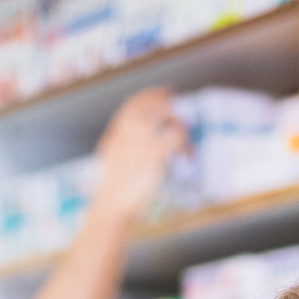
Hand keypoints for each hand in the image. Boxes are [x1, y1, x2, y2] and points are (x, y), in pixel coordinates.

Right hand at [89, 88, 187, 222]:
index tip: (161, 94)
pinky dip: (185, 144)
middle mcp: (128, 132)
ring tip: (185, 134)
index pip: (132, 105)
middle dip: (166, 101)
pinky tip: (187, 154)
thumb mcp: (112, 161)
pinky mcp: (154, 153)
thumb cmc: (113, 189)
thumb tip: (132, 141)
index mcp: (116, 133)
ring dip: (178, 121)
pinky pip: (176, 136)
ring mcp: (141, 141)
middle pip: (150, 104)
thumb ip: (122, 145)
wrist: (112, 204)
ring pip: (165, 114)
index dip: (148, 96)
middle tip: (179, 105)